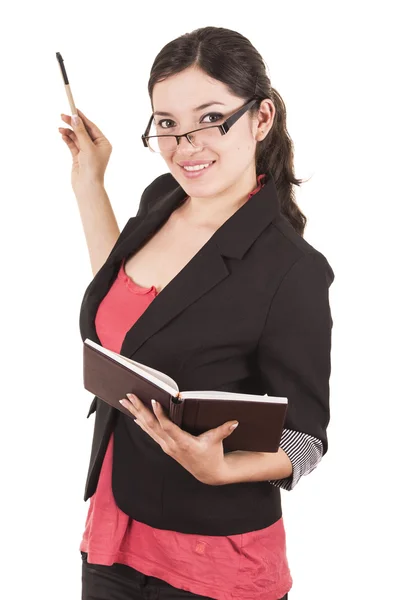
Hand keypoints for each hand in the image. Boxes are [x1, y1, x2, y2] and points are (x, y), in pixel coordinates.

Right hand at [58, 108, 111, 190]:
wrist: (87, 186)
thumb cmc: (92, 168)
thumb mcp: (87, 147)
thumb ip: (80, 132)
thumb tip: (75, 118)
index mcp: (104, 144)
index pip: (92, 127)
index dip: (82, 118)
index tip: (73, 109)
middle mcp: (96, 147)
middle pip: (83, 131)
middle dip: (73, 124)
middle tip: (62, 116)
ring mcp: (87, 152)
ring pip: (76, 138)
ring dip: (69, 132)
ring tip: (60, 128)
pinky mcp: (79, 157)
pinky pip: (72, 145)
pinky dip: (68, 139)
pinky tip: (63, 135)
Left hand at [119, 394, 238, 485]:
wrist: (209, 473)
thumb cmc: (213, 455)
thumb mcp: (217, 441)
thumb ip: (224, 430)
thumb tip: (234, 421)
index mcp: (183, 443)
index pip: (168, 427)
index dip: (160, 414)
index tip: (154, 401)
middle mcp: (171, 445)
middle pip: (152, 425)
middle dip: (140, 409)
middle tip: (130, 396)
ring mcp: (166, 446)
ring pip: (148, 428)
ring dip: (136, 414)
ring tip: (126, 402)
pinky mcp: (165, 446)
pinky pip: (150, 433)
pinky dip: (142, 423)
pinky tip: (134, 415)